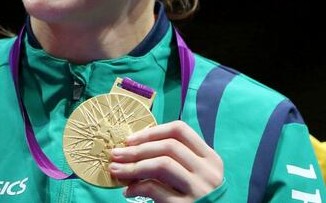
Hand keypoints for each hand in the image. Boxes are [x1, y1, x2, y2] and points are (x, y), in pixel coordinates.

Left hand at [109, 120, 223, 201]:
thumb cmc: (198, 198)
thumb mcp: (195, 175)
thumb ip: (175, 160)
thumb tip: (134, 148)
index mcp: (210, 158)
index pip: (180, 131)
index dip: (152, 132)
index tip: (130, 140)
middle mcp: (208, 172)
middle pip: (168, 147)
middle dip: (136, 149)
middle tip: (115, 154)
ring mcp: (199, 190)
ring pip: (162, 165)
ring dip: (133, 166)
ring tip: (116, 170)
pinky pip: (156, 190)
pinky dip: (137, 187)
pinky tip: (128, 191)